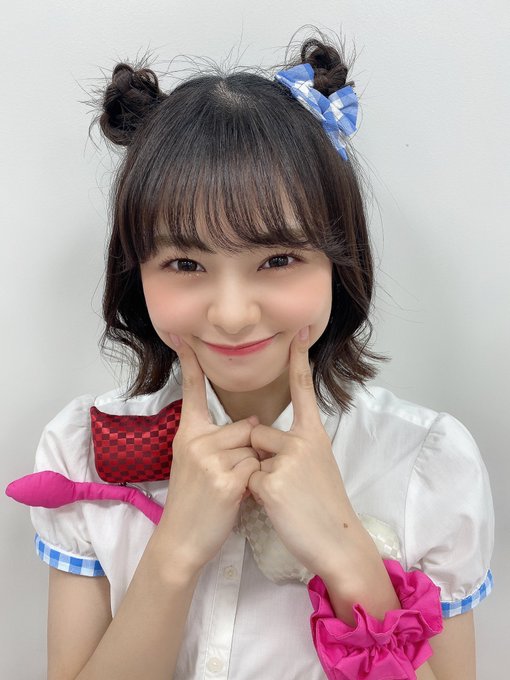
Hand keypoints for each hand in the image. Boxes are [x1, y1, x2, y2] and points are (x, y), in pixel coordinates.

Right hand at [158, 336, 260, 573]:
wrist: (181, 540)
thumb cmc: (194, 501)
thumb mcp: (193, 463)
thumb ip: (216, 439)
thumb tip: (250, 424)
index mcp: (187, 434)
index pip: (191, 391)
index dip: (189, 363)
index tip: (184, 335)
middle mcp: (195, 442)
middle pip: (245, 427)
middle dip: (249, 450)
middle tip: (230, 477)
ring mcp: (210, 460)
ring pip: (254, 447)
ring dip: (255, 468)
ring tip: (233, 489)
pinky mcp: (227, 480)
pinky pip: (258, 467)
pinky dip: (257, 482)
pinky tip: (239, 497)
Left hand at [247, 327, 356, 577]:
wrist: (337, 541)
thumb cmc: (324, 505)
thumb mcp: (317, 466)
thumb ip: (295, 446)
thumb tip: (266, 439)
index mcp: (314, 435)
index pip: (303, 390)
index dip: (299, 360)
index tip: (297, 330)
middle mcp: (303, 441)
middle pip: (258, 433)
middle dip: (260, 458)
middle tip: (286, 486)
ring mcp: (288, 460)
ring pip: (251, 455)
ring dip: (257, 476)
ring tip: (283, 497)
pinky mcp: (273, 481)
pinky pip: (248, 479)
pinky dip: (256, 495)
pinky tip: (278, 508)